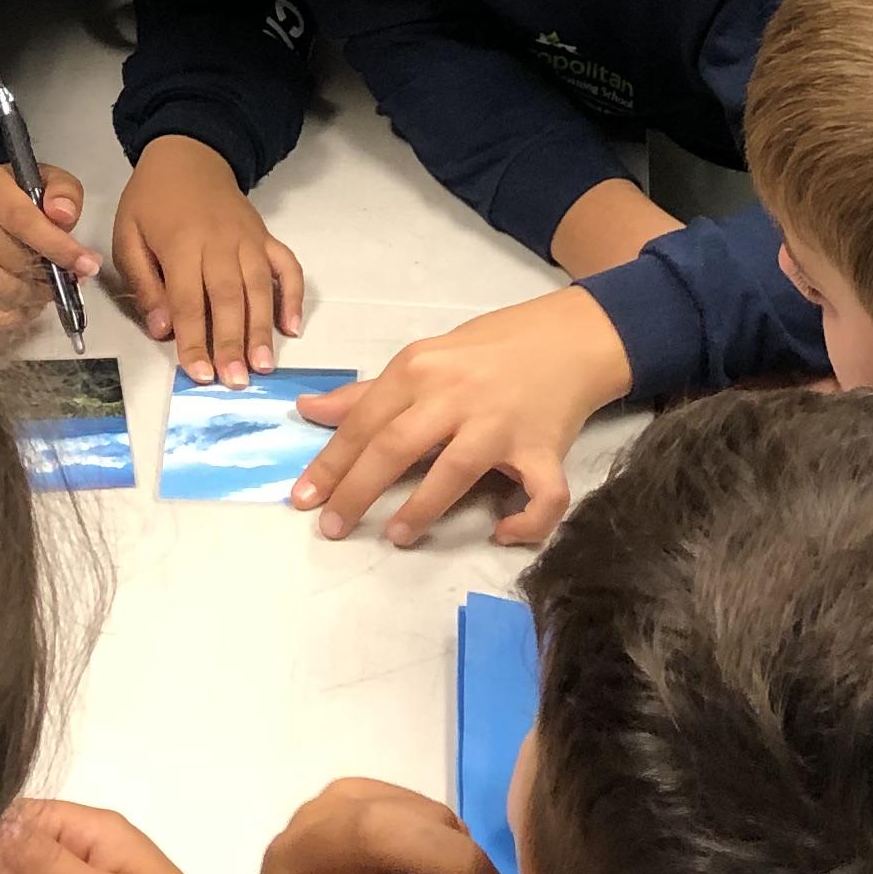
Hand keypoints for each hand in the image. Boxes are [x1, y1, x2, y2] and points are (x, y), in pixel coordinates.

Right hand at [0, 158, 94, 336]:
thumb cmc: (22, 200)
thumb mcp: (49, 182)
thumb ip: (64, 192)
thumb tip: (62, 214)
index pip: (23, 221)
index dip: (59, 246)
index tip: (87, 264)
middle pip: (15, 261)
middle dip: (50, 274)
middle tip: (67, 274)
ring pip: (5, 292)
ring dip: (36, 294)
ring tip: (44, 281)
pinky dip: (18, 312)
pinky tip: (26, 296)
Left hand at [113, 137, 303, 382]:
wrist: (187, 156)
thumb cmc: (151, 201)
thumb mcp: (127, 236)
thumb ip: (144, 284)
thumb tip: (163, 330)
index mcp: (181, 244)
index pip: (188, 302)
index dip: (195, 340)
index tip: (200, 374)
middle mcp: (220, 243)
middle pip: (229, 299)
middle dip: (233, 343)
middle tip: (238, 381)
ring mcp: (248, 239)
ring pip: (259, 288)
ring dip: (263, 329)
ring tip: (265, 365)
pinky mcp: (265, 236)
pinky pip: (287, 266)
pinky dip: (294, 295)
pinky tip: (293, 326)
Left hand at [290, 286, 632, 547]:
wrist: (569, 337)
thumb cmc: (490, 350)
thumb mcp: (424, 358)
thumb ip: (368, 392)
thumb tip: (308, 410)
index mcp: (420, 369)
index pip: (363, 421)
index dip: (330, 463)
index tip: (303, 499)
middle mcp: (456, 395)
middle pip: (395, 446)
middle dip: (356, 491)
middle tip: (331, 528)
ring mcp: (501, 423)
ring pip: (455, 471)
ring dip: (421, 509)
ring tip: (394, 536)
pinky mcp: (545, 448)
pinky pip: (541, 495)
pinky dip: (526, 521)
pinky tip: (503, 533)